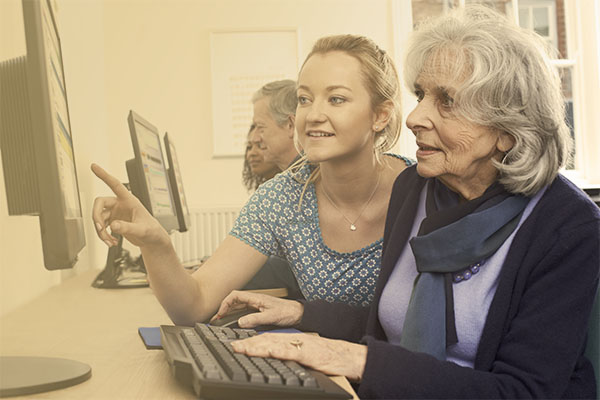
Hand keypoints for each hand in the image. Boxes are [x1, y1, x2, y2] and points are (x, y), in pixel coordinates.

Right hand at [91, 163, 169, 248]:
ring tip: (109, 241)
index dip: (104, 175)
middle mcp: (120, 204)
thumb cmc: (152, 230)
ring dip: (101, 231)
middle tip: (100, 229)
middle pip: (99, 203)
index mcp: (129, 200)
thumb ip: (127, 228)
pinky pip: (101, 226)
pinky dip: (103, 235)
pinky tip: (111, 241)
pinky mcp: (114, 221)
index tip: (94, 166)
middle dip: (97, 217)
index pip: (115, 184)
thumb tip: (114, 226)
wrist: (152, 240)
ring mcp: (116, 213)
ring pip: (99, 217)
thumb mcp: (141, 230)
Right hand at [212, 290, 303, 327]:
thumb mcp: (271, 317)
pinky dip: (235, 315)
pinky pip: (243, 311)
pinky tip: (233, 322)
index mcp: (256, 298)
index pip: (235, 296)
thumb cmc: (288, 312)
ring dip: (228, 312)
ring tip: (220, 321)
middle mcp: (254, 300)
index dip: (225, 303)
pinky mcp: (259, 310)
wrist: (298, 314)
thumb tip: (240, 323)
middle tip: (215, 319)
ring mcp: (256, 305)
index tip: (220, 314)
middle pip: (234, 301)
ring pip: (238, 306)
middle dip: (223, 309)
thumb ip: (255, 319)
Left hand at [230, 333, 366, 381]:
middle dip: (248, 343)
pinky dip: (279, 351)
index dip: (251, 342)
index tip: (237, 345)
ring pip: (275, 344)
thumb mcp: (305, 356)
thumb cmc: (327, 358)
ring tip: (242, 349)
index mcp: (293, 341)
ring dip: (257, 346)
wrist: (348, 356)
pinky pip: (292, 352)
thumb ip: (290, 356)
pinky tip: (268, 351)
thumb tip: (274, 358)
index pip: (268, 339)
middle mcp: (295, 340)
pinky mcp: (309, 354)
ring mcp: (301, 346)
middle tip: (232, 347)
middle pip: (267, 340)